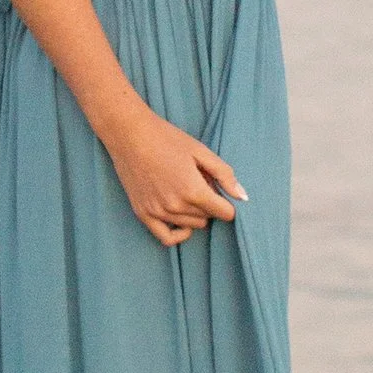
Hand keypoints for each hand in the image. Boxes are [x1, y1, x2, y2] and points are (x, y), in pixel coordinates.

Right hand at [107, 105, 246, 249]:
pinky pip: (166, 238)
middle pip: (208, 218)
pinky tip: (183, 220)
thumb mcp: (201, 151)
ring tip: (186, 190)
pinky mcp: (143, 214)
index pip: (225, 212)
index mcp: (193, 190)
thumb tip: (243, 197)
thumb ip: (224, 175)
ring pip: (191, 226)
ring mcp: (158, 212)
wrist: (130, 134)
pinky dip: (179, 234)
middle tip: (199, 182)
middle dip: (209, 203)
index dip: (227, 202)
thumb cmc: (167, 139)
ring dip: (195, 213)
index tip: (220, 190)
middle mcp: (176, 206)